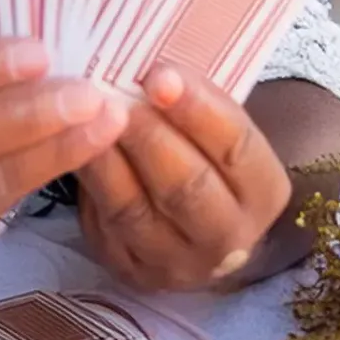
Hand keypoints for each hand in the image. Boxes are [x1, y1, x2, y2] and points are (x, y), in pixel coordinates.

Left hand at [74, 65, 292, 292]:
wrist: (193, 224)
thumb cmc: (204, 156)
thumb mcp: (217, 132)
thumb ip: (192, 105)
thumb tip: (147, 66)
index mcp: (265, 192)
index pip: (236, 147)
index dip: (198, 109)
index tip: (159, 75)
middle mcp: (229, 237)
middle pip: (188, 187)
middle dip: (149, 137)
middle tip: (116, 98)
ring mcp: (179, 262)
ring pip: (138, 211)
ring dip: (109, 161)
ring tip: (87, 119)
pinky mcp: (134, 272)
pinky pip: (105, 228)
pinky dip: (90, 186)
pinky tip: (75, 151)